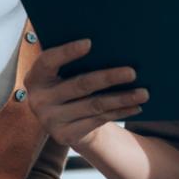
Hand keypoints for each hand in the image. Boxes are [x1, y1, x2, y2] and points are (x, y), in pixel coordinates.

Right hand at [24, 39, 147, 150]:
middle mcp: (38, 100)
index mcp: (35, 77)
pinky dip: (119, 112)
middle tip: (132, 72)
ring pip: (94, 105)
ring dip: (121, 98)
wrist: (62, 120)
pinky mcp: (64, 136)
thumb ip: (72, 60)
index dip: (67, 52)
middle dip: (108, 77)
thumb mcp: (61, 72)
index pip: (48, 61)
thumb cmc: (66, 84)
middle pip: (79, 85)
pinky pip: (98, 121)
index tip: (90, 43)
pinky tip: (135, 106)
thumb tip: (105, 43)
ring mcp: (51, 120)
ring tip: (143, 93)